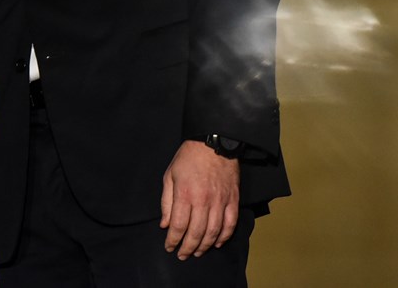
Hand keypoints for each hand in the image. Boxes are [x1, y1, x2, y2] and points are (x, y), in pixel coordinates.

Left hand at [159, 140, 239, 259]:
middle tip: (183, 255)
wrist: (213, 142)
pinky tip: (217, 243)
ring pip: (214, 231)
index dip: (173, 240)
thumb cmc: (188, 158)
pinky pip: (230, 223)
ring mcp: (220, 201)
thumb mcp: (170, 176)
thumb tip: (165, 224)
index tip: (169, 247)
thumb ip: (167, 202)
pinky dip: (224, 236)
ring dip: (205, 245)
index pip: (178, 225)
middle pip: (196, 232)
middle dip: (188, 247)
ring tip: (197, 252)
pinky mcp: (232, 199)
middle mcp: (203, 200)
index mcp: (185, 194)